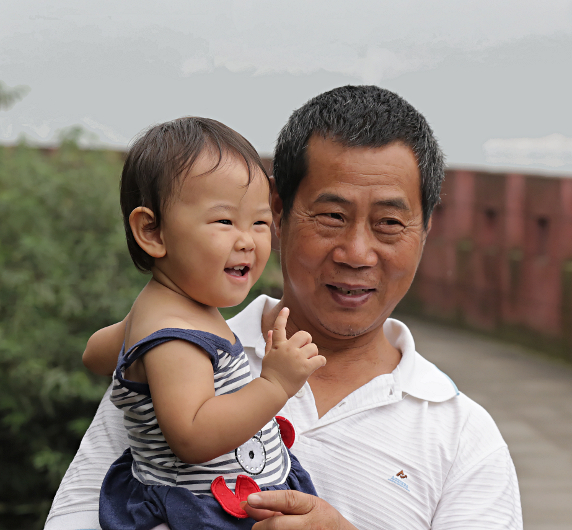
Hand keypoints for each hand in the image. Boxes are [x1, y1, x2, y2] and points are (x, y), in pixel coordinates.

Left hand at [242, 490, 356, 529]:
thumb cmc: (322, 520)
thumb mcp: (305, 507)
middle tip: (255, 527)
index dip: (268, 499)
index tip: (250, 500)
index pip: (289, 500)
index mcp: (313, 506)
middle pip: (278, 525)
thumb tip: (249, 504)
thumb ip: (277, 506)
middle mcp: (313, 524)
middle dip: (260, 526)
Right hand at [260, 308, 325, 398]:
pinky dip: (321, 361)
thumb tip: (270, 332)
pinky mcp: (305, 368)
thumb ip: (270, 343)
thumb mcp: (267, 357)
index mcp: (278, 346)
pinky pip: (320, 359)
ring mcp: (297, 358)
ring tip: (308, 361)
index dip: (282, 317)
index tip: (286, 309)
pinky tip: (317, 365)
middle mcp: (288, 349)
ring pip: (313, 347)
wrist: (272, 390)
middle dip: (307, 341)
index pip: (279, 327)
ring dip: (313, 354)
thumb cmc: (270, 374)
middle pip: (304, 335)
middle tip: (305, 350)